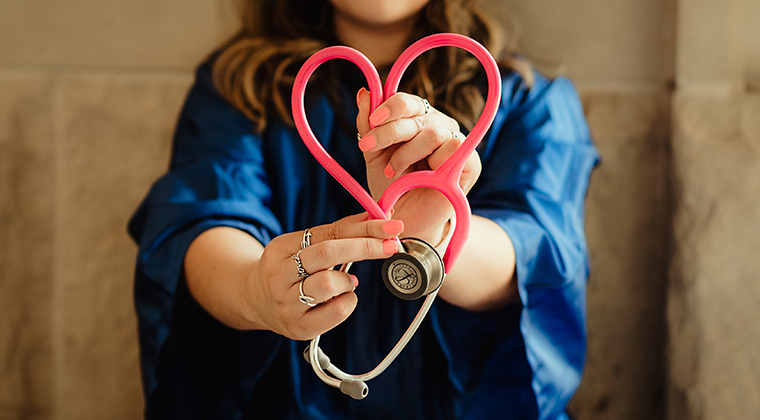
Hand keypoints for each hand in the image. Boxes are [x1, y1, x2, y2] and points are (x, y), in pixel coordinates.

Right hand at [248, 213, 403, 339]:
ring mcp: (286, 304)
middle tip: (391, 245)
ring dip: (348, 280)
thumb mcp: (304, 246)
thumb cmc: (290, 270)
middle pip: (327, 253)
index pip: (327, 232)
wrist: (256, 302)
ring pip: (328, 284)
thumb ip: (337, 233)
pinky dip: (348, 301)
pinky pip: (335, 312)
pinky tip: (342, 298)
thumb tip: (375, 216)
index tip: (390, 226)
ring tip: (346, 282)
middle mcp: (279, 275)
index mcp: (280, 248)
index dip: (363, 228)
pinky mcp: (298, 327)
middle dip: (365, 247)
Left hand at [355, 88, 481, 244]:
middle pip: (417, 114)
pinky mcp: (471, 162)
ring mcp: (456, 141)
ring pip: (433, 133)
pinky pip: (455, 148)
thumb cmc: (392, 186)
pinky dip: (433, 162)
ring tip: (393, 171)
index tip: (371, 122)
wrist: (406, 220)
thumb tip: (364, 93)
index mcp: (417, 119)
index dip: (389, 107)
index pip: (407, 101)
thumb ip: (368, 125)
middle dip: (389, 131)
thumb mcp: (374, 155)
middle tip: (368, 147)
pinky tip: (422, 176)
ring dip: (407, 153)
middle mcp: (438, 125)